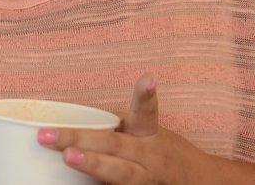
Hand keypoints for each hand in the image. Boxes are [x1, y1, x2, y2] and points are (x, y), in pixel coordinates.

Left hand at [35, 76, 254, 184]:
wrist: (202, 184)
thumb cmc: (161, 154)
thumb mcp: (146, 134)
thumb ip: (116, 128)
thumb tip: (68, 124)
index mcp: (149, 134)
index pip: (147, 112)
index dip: (146, 95)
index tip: (148, 79)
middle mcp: (150, 157)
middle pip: (116, 145)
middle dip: (83, 139)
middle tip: (52, 135)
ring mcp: (149, 181)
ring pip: (121, 174)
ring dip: (94, 165)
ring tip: (69, 157)